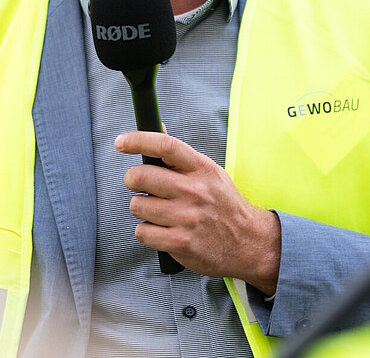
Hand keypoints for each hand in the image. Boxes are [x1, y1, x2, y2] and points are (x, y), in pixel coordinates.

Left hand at [115, 130, 280, 294]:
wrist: (248, 242)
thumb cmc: (224, 205)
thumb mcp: (209, 173)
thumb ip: (180, 155)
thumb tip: (157, 127)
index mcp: (201, 168)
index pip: (165, 146)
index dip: (138, 140)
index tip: (121, 142)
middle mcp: (193, 190)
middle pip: (141, 176)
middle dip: (133, 180)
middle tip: (140, 185)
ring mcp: (187, 217)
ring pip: (137, 205)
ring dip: (142, 209)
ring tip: (159, 212)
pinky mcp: (180, 242)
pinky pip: (142, 232)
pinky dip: (147, 232)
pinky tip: (162, 230)